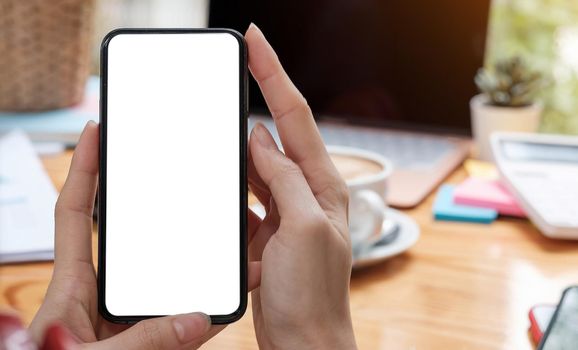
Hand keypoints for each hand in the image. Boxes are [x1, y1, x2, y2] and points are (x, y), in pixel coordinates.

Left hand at [29, 122, 261, 348]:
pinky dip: (202, 318)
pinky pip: (179, 328)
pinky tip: (228, 300)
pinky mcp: (144, 349)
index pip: (75, 215)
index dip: (86, 171)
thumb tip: (193, 319)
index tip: (97, 133)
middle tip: (189, 188)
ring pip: (165, 288)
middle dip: (161, 216)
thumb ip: (139, 342)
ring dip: (193, 271)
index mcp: (70, 291)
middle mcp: (100, 302)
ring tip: (223, 245)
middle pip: (134, 245)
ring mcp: (125, 326)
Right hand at [245, 25, 356, 348]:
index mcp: (324, 187)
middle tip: (238, 63)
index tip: (256, 42)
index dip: (275, 76)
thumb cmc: (312, 295)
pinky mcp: (268, 233)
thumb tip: (263, 140)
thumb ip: (285, 179)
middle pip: (279, 135)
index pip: (297, 118)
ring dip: (241, 144)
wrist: (304, 344)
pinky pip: (246, 197)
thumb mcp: (303, 228)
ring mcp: (287, 214)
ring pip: (259, 166)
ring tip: (222, 120)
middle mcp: (308, 195)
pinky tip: (221, 178)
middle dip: (259, 97)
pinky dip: (232, 185)